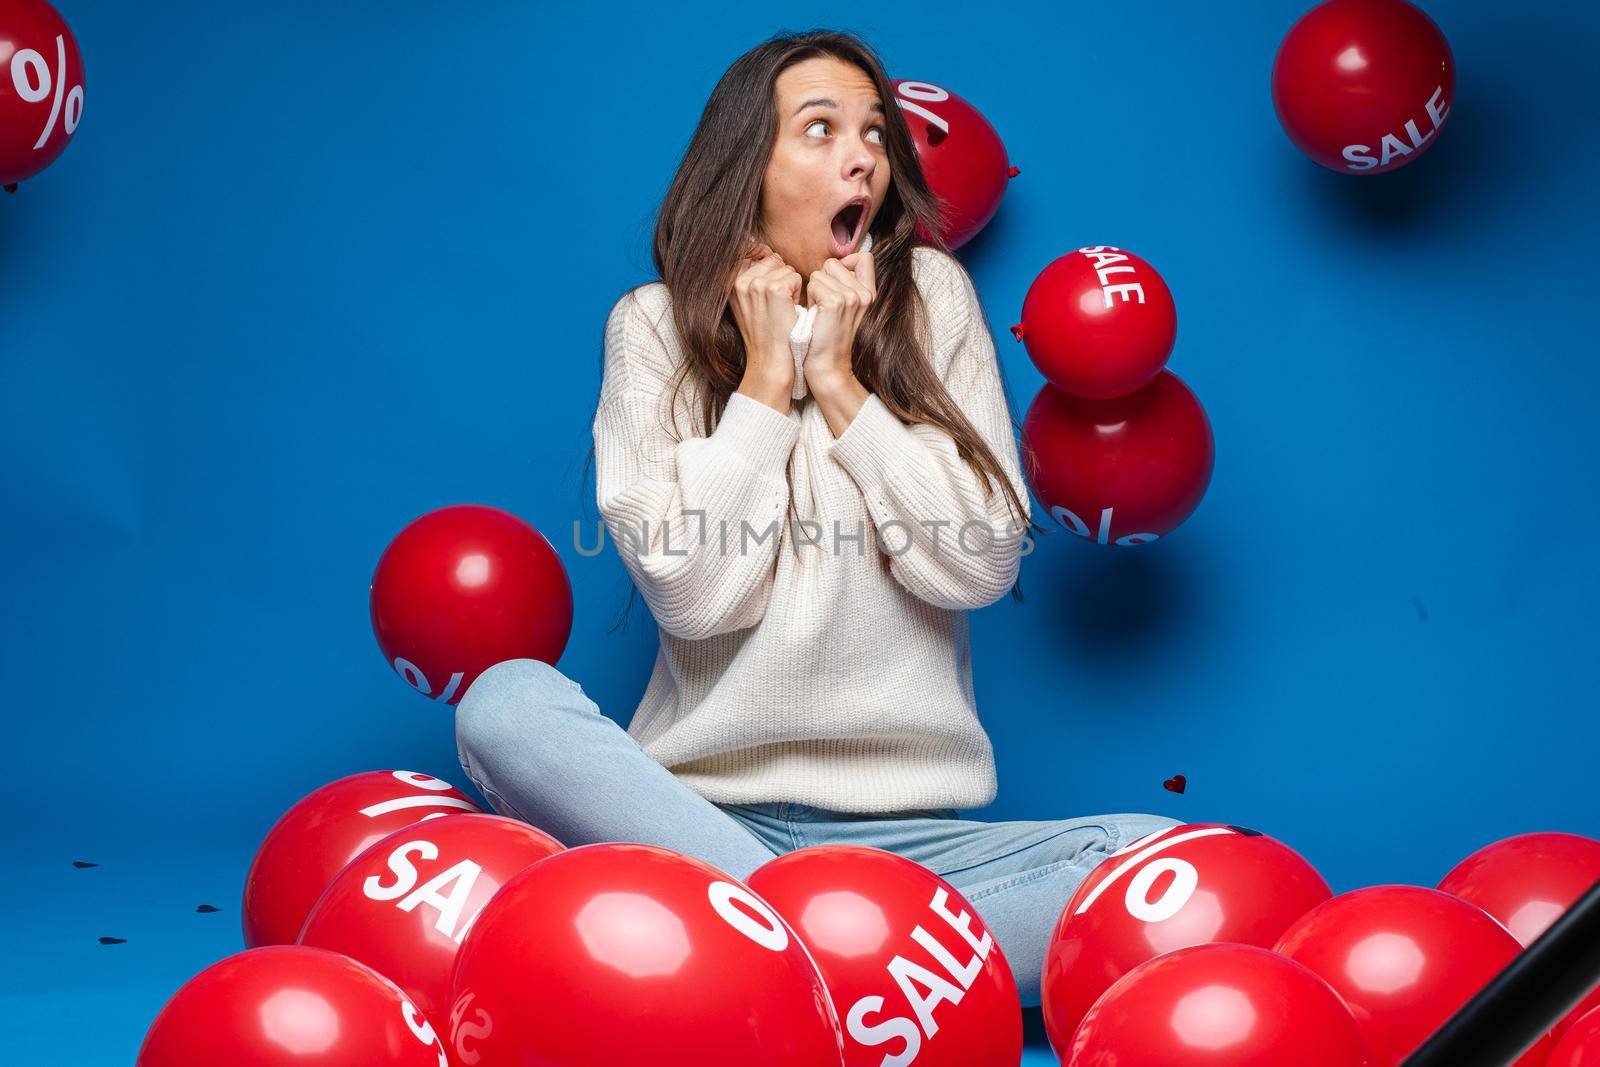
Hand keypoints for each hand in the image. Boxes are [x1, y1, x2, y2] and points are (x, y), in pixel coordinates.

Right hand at [729, 241, 802, 392]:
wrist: (770, 360)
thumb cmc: (764, 333)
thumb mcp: (747, 303)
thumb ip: (750, 277)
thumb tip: (762, 249)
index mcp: (730, 282)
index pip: (754, 254)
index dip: (769, 270)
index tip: (769, 295)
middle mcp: (740, 281)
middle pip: (772, 259)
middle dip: (780, 277)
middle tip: (775, 305)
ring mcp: (757, 284)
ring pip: (785, 268)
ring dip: (790, 286)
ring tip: (782, 309)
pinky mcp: (775, 290)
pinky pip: (795, 277)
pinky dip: (798, 293)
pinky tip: (790, 310)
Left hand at [802, 250, 875, 393]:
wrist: (827, 366)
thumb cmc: (827, 337)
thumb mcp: (844, 309)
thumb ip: (846, 285)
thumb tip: (833, 264)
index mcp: (869, 293)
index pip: (864, 257)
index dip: (844, 263)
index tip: (834, 281)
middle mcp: (864, 293)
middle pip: (833, 263)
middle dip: (822, 280)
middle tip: (823, 306)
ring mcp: (852, 297)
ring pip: (820, 273)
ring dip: (813, 291)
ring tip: (818, 313)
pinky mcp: (836, 302)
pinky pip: (813, 284)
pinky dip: (808, 298)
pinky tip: (813, 315)